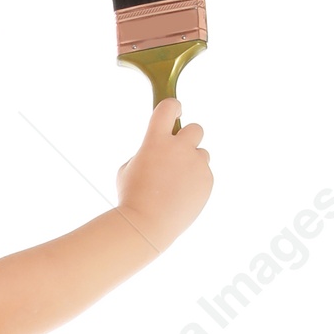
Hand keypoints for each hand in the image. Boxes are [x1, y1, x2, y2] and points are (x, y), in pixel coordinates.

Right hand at [116, 98, 211, 252]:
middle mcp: (179, 148)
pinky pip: (204, 175)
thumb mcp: (127, 169)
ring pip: (202, 153)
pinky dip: (195, 183)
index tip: (175, 111)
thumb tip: (160, 152)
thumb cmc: (131, 199)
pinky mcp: (207, 181)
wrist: (147, 227)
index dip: (172, 107)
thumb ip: (146, 154)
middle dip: (187, 139)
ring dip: (191, 163)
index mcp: (156, 141)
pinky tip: (181, 197)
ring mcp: (196, 164)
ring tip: (176, 184)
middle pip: (195, 128)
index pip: (169, 107)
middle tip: (177, 155)